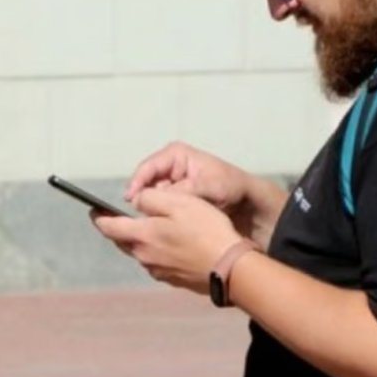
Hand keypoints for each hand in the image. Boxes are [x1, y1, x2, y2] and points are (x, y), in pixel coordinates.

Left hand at [92, 187, 242, 294]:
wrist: (232, 268)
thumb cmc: (207, 231)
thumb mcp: (179, 203)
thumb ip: (151, 199)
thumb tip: (136, 201)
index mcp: (142, 236)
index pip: (108, 227)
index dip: (98, 217)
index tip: (93, 211)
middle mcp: (144, 257)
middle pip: (123, 241)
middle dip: (119, 229)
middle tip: (120, 218)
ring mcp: (158, 270)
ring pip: (140, 251)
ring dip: (141, 240)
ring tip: (152, 228)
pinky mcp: (172, 279)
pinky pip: (157, 261)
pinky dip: (158, 251)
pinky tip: (173, 245)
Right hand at [125, 142, 251, 210]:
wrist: (245, 199)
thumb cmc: (229, 186)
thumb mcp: (207, 186)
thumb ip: (181, 191)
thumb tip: (154, 198)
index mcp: (175, 154)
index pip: (147, 167)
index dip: (136, 183)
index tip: (130, 200)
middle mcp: (167, 164)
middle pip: (144, 181)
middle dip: (143, 197)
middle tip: (141, 215)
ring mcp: (168, 179)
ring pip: (149, 194)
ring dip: (150, 206)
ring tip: (151, 221)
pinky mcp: (170, 194)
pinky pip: (158, 202)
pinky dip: (158, 211)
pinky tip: (159, 221)